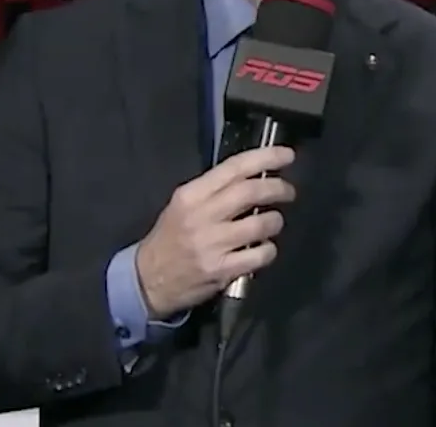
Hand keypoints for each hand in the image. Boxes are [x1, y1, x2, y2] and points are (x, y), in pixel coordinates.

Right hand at [135, 146, 296, 318]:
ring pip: (261, 223)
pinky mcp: (221, 270)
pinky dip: (269, 250)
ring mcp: (212, 244)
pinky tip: (263, 249)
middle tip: (288, 191)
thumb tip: (256, 175)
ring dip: (276, 221)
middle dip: (278, 188)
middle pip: (251, 191)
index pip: (234, 167)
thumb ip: (215, 190)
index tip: (287, 155)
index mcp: (191, 195)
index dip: (266, 157)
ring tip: (273, 222)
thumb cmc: (170, 237)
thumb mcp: (183, 205)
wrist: (147, 280)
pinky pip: (260, 255)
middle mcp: (202, 216)